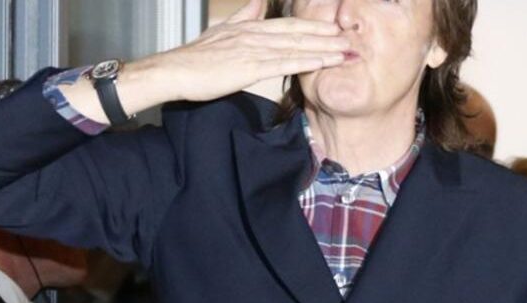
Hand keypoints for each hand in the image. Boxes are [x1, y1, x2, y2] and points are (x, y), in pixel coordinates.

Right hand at [138, 0, 347, 102]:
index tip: (336, 29)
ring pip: (297, 47)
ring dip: (325, 49)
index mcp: (250, 28)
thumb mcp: (221, 32)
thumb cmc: (195, 59)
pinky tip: (325, 62)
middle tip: (352, 38)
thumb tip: (257, 2)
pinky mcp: (250, 67)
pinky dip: (308, 62)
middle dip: (327, 36)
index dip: (314, 26)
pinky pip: (286, 63)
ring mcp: (253, 50)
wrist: (173, 71)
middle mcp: (255, 35)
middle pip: (299, 34)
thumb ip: (244, 16)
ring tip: (348, 51)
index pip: (289, 25)